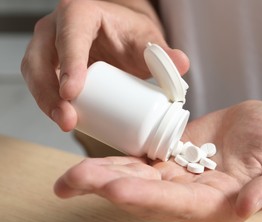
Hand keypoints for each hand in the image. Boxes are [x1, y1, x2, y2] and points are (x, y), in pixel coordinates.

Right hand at [21, 0, 188, 130]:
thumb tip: (182, 64)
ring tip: (66, 123)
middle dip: (49, 91)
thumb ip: (163, 53)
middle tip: (68, 118)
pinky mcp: (47, 65)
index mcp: (81, 13)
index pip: (69, 36)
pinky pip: (40, 84)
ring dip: (45, 102)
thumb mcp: (147, 41)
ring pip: (34, 73)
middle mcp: (57, 27)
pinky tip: (64, 119)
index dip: (68, 64)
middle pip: (40, 58)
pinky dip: (48, 103)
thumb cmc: (130, 35)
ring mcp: (48, 46)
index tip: (73, 92)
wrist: (120, 36)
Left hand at [54, 100, 261, 221]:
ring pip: (139, 180)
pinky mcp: (173, 158)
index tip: (117, 190)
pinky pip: (142, 161)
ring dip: (105, 177)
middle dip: (112, 189)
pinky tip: (91, 160)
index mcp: (223, 203)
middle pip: (150, 197)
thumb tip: (248, 208)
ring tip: (70, 177)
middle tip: (74, 182)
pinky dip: (117, 161)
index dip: (150, 198)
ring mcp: (181, 178)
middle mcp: (196, 197)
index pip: (182, 205)